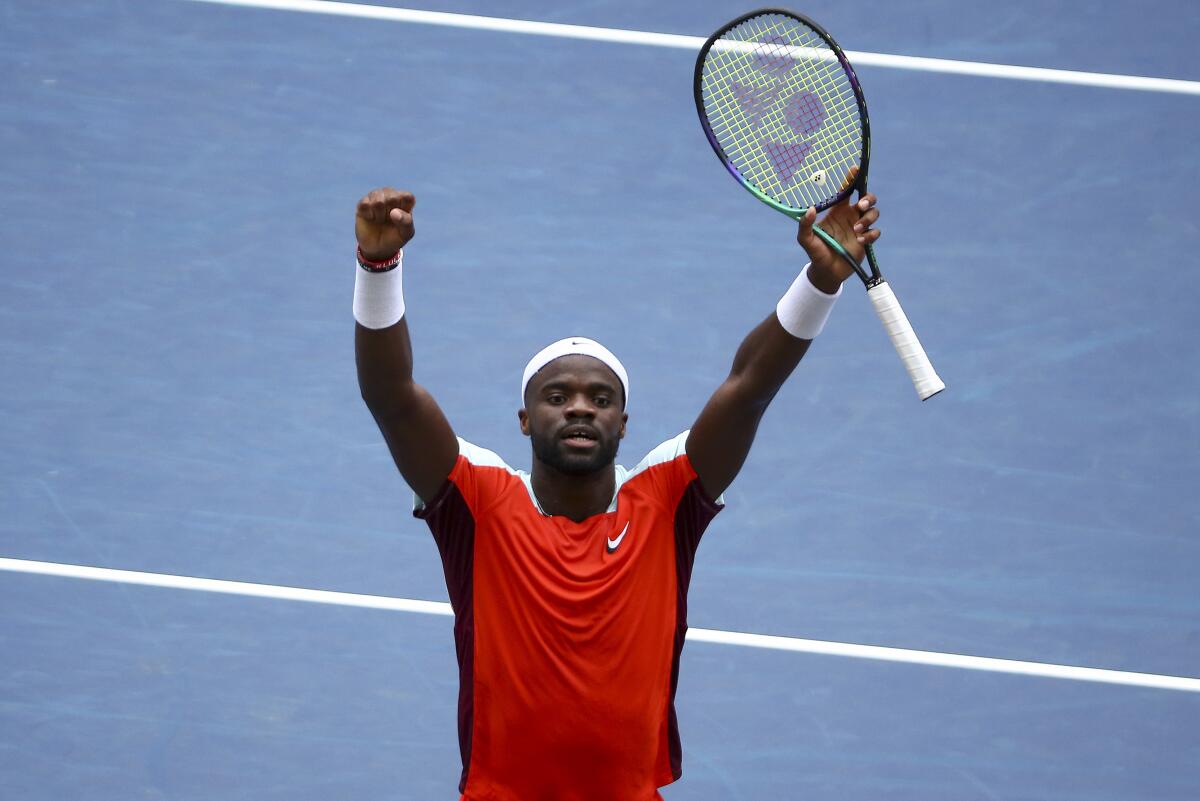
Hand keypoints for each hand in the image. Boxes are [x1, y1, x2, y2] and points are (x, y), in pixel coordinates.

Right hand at [356, 188, 415, 260]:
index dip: (403, 210)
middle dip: (390, 214)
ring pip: (378, 200)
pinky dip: (368, 215)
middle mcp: (390, 195)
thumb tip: (394, 212)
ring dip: (379, 215)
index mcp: (404, 200)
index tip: (400, 220)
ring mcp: (376, 197)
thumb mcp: (405, 234)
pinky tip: (370, 218)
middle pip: (392, 198)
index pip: (407, 197)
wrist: (378, 249)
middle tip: (388, 221)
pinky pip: (365, 204)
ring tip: (379, 220)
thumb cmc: (395, 238)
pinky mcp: (363, 202)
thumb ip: (406, 222)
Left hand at [796, 166, 879, 292]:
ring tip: (856, 229)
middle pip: (867, 198)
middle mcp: (851, 216)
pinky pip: (876, 231)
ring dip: (868, 219)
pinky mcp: (866, 240)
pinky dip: (870, 234)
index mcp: (837, 211)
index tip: (855, 168)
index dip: (852, 179)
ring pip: (874, 213)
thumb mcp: (805, 240)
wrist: (827, 272)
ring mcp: (860, 227)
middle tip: (860, 206)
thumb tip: (810, 209)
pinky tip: (860, 240)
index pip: (846, 191)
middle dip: (868, 198)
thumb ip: (805, 225)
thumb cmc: (815, 253)